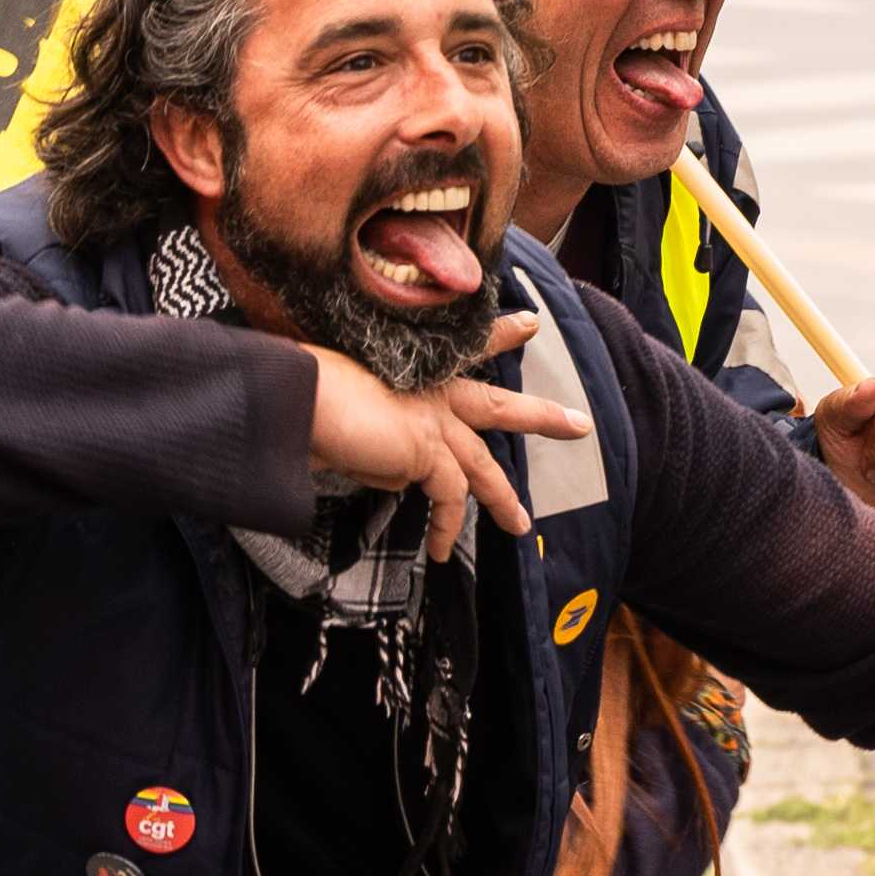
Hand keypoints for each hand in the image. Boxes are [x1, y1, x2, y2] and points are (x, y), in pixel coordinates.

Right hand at [300, 315, 580, 560]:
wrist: (296, 400)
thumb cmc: (306, 399)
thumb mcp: (352, 419)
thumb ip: (383, 445)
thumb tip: (399, 475)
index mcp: (413, 372)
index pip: (465, 350)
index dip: (499, 336)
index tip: (527, 325)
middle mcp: (430, 391)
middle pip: (499, 405)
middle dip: (542, 416)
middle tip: (578, 424)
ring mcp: (434, 419)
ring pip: (485, 464)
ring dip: (505, 499)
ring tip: (520, 525)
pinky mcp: (429, 450)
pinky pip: (449, 498)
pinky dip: (445, 527)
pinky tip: (440, 550)